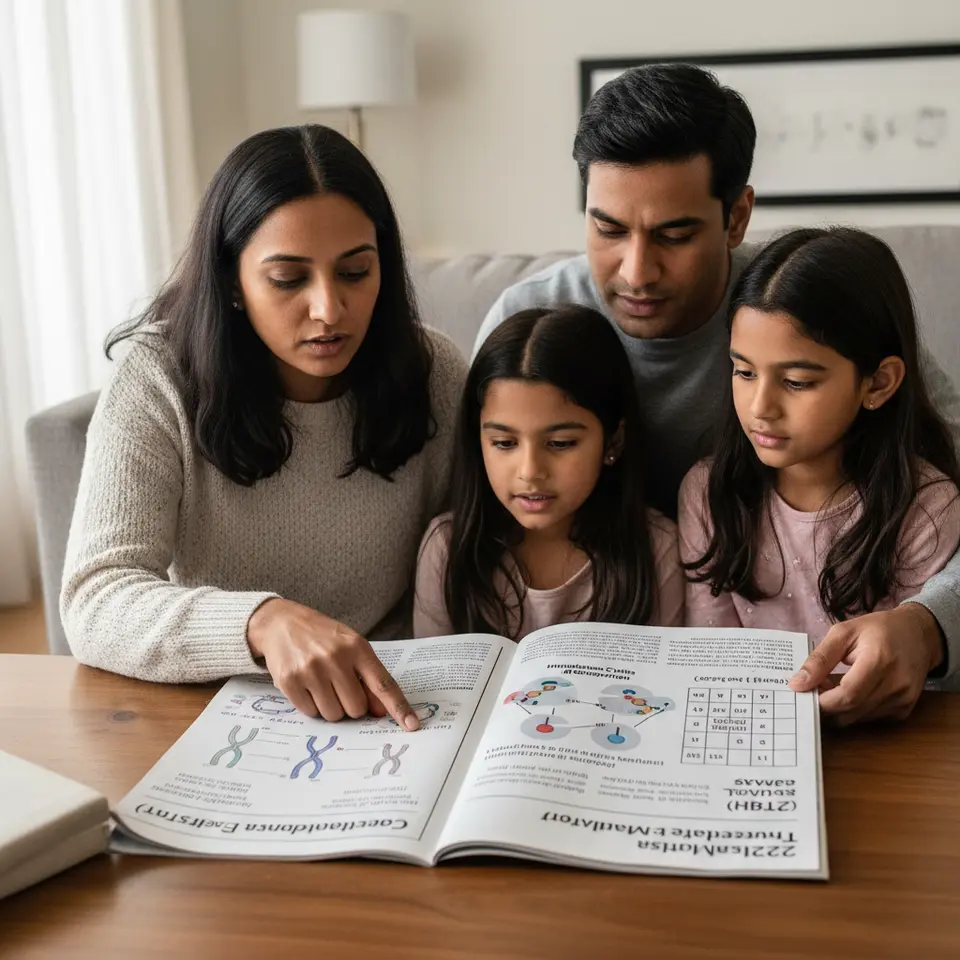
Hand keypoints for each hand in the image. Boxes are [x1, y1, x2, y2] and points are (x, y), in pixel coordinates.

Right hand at [246, 598, 417, 728]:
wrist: (280, 623)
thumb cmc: (322, 637)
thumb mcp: (350, 646)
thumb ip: (368, 676)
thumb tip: (382, 711)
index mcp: (356, 647)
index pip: (383, 683)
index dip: (399, 706)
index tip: (412, 725)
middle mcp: (334, 658)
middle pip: (356, 708)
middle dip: (351, 705)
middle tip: (340, 688)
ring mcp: (311, 670)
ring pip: (334, 715)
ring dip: (331, 707)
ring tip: (322, 685)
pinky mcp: (289, 682)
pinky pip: (310, 713)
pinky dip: (311, 706)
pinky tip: (306, 685)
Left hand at [788, 603, 943, 724]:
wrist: (919, 635)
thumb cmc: (878, 629)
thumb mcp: (844, 632)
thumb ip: (820, 659)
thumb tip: (797, 683)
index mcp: (880, 660)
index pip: (848, 694)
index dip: (822, 700)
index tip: (804, 692)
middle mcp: (896, 684)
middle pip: (852, 711)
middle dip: (827, 706)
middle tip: (814, 689)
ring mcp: (903, 700)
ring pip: (859, 719)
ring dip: (839, 709)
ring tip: (832, 687)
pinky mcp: (905, 710)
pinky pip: (870, 718)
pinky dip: (854, 710)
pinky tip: (851, 692)